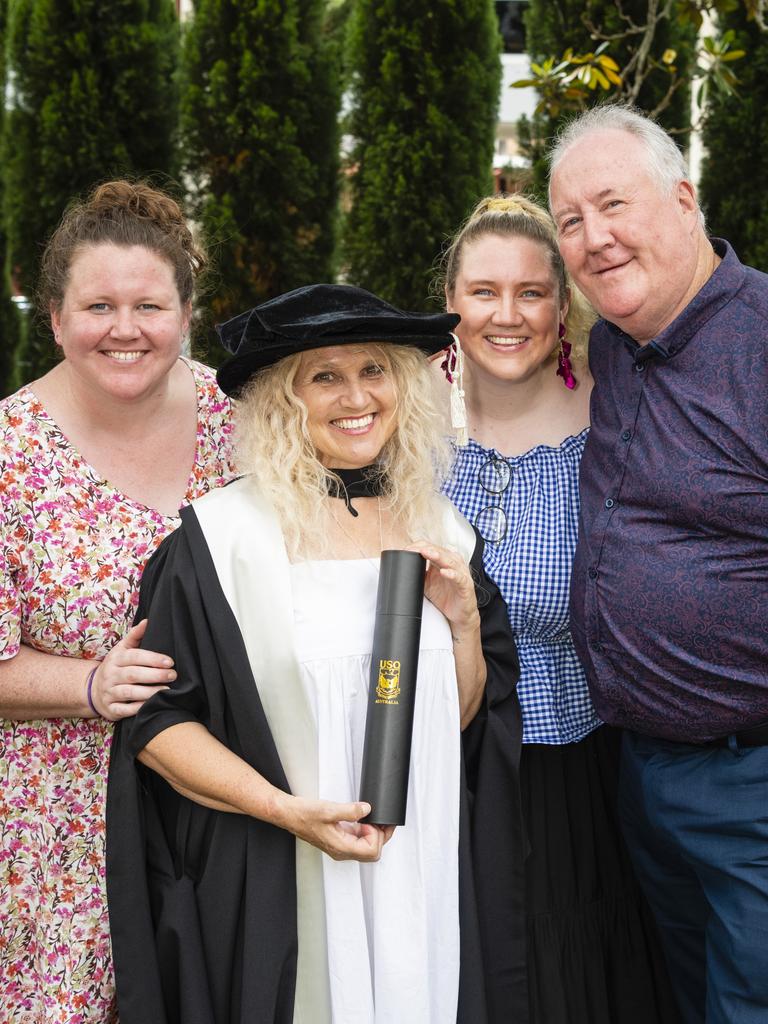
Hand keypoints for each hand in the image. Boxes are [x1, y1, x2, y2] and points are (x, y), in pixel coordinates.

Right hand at [87, 618, 175, 721]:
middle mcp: (110, 675)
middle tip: (173, 675)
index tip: (170, 662)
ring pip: (129, 693)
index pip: (134, 657)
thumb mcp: (122, 649)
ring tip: (166, 690)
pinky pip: (123, 710)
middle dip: (155, 675)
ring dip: (149, 692)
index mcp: (116, 658)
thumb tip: (148, 621)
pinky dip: (137, 708)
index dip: (152, 659)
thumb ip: (135, 635)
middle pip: (133, 674)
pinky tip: (151, 705)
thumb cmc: (115, 666)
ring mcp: (109, 693)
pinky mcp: (110, 709)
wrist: (92, 689)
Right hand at [274, 794, 392, 861]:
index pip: (371, 851)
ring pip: (365, 849)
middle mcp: (341, 851)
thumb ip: (351, 811)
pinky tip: (360, 819)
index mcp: (341, 847)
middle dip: (379, 837)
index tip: (372, 821)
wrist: (289, 814)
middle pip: (371, 853)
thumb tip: (367, 809)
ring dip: (372, 834)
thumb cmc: (303, 814)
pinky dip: (363, 831)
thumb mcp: (329, 809)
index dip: (377, 835)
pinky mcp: (338, 840)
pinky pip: (357, 841)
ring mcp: (340, 847)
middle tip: (378, 820)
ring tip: (370, 818)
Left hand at [405, 542, 480, 636]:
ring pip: (450, 561)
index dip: (418, 546)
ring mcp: (461, 573)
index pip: (431, 547)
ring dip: (438, 556)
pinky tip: (444, 572)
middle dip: (425, 549)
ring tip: (427, 553)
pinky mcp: (466, 585)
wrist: (459, 615)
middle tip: (412, 550)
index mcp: (444, 560)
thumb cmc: (446, 597)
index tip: (406, 550)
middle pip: (439, 551)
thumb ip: (417, 573)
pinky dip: (452, 574)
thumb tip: (401, 569)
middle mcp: (453, 563)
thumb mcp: (427, 583)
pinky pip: (459, 578)